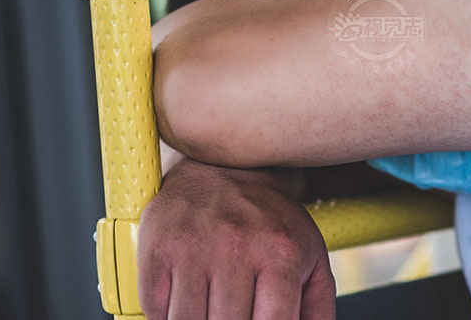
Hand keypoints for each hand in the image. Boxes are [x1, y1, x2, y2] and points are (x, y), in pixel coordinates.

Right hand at [138, 158, 335, 319]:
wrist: (225, 166)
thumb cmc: (271, 221)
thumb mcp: (311, 259)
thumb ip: (317, 310)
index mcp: (281, 252)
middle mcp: (235, 245)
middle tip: (233, 313)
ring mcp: (192, 245)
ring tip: (209, 310)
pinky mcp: (156, 245)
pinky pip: (153, 308)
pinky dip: (164, 316)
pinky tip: (183, 301)